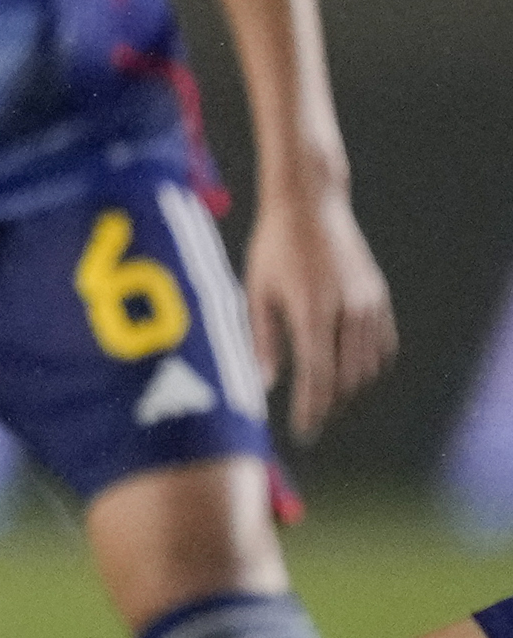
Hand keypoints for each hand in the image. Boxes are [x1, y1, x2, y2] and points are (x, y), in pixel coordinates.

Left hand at [244, 178, 397, 442]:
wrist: (310, 205)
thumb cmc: (273, 247)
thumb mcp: (256, 292)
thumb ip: (261, 340)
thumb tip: (264, 385)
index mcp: (313, 310)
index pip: (317, 375)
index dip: (311, 409)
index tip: (303, 433)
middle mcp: (349, 309)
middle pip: (345, 377)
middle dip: (327, 401)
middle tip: (308, 417)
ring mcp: (369, 302)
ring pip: (367, 365)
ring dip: (347, 385)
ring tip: (322, 394)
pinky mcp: (379, 296)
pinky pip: (382, 344)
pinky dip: (367, 364)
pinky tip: (346, 368)